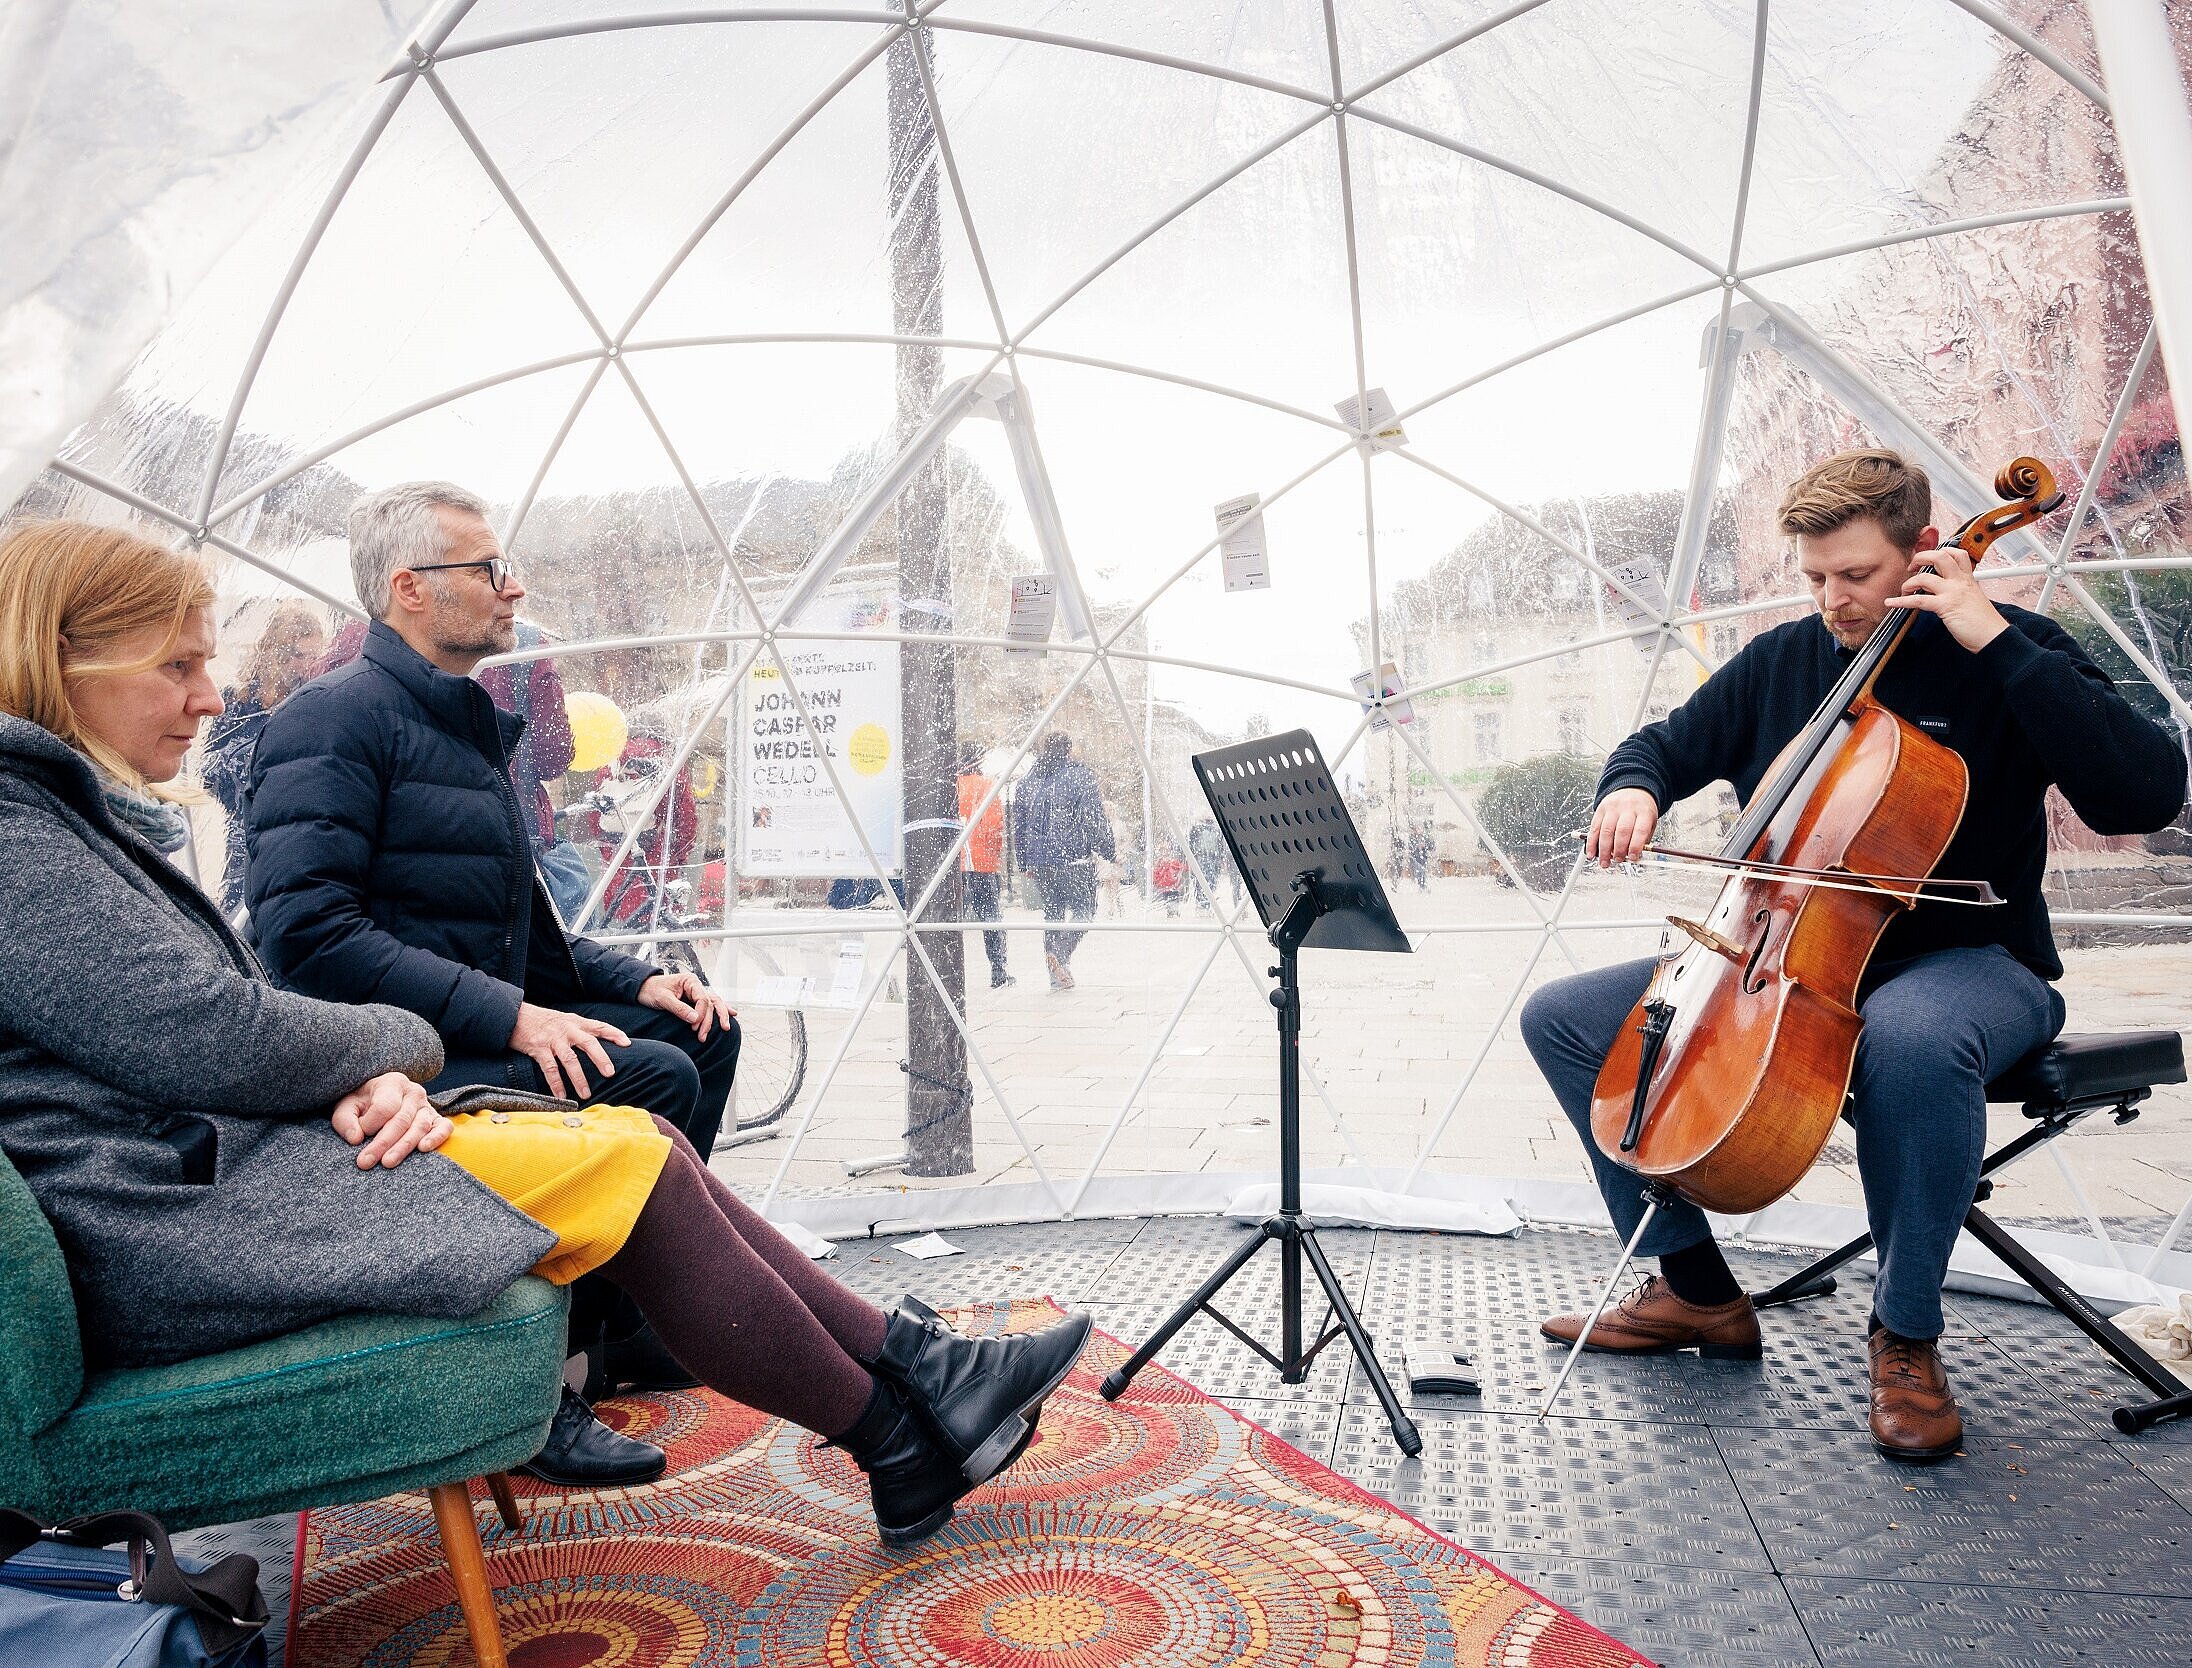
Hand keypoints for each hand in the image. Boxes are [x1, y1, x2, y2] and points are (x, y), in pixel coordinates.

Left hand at [331, 1072, 450, 1169]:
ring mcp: (427, 1106)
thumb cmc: (362, 1105)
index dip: (369, 1124)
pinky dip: (437, 1137)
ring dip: (403, 1147)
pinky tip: (424, 1148)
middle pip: (401, 1120)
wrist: (377, 1101)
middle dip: (383, 1143)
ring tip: (387, 1163)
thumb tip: (356, 1139)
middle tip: (366, 1162)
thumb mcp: (346, 1107)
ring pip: (419, 1126)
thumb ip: (345, 1121)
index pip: (384, 1106)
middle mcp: (413, 1092)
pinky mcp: (437, 1120)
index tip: (356, 1139)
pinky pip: (444, 1127)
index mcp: (391, 1083)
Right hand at [510, 1001, 628, 1098]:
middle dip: (601, 1058)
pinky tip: (561, 1095)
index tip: (627, 1043)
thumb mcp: (564, 1020)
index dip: (614, 1034)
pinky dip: (556, 1083)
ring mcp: (553, 1039)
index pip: (599, 1026)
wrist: (514, 1014)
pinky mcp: (538, 1048)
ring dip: (579, 1079)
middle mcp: (567, 1029)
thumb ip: (579, 1031)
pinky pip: (550, 1068)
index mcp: (576, 1022)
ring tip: (586, 1094)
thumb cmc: (543, 1021)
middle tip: (610, 1073)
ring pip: (570, 1060)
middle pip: (588, 1043)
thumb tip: (597, 1047)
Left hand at [638, 971, 737, 1040]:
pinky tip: (732, 1014)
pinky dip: (720, 1010)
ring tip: (725, 1028)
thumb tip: (695, 1019)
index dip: (701, 1014)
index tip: (694, 1027)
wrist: (642, 988)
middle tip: (703, 1036)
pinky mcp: (694, 1000)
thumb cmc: (651, 991)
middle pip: (710, 1003)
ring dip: (718, 1017)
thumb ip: (679, 1008)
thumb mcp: (663, 999)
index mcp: (690, 981)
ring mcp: (696, 992)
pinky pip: (710, 1005)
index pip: (703, 999)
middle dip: (709, 1020)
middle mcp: (695, 986)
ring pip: (713, 1004)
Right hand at [1586, 788, 1658, 866]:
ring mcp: (1612, 808)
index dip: (1635, 846)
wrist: (1633, 790)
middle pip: (1621, 831)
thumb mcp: (1650, 822)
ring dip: (1604, 849)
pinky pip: (1594, 828)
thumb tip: (1633, 858)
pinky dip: (1591, 843)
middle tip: (1617, 861)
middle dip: (1618, 850)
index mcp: (1643, 812)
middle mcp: (1627, 808)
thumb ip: (1643, 840)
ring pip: (1606, 831)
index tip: (1633, 858)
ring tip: (1604, 862)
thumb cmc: (1642, 811)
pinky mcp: (1600, 809)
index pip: (1639, 830)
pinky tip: (1592, 853)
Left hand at [1883, 542, 2007, 651]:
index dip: (1942, 551)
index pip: (1957, 554)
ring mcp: (1953, 592)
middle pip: (1940, 557)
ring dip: (1909, 583)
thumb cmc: (1983, 622)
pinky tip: (1891, 603)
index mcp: (1968, 579)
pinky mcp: (1946, 606)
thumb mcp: (1972, 599)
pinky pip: (1918, 600)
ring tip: (1904, 590)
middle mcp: (1960, 582)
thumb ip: (1958, 591)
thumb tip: (1939, 591)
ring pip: (1924, 577)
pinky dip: (1901, 601)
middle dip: (1921, 557)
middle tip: (1912, 567)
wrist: (1994, 636)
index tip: (1929, 557)